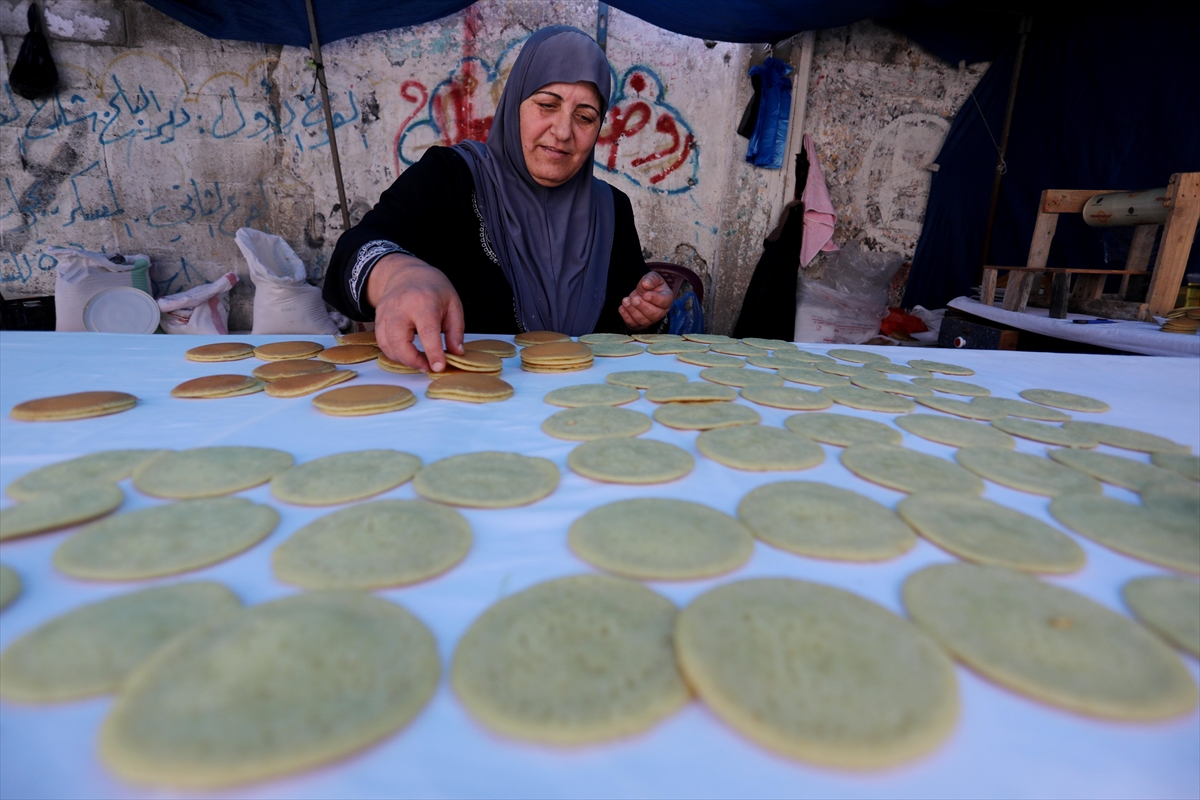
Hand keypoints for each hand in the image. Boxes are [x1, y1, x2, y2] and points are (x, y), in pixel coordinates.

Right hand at [365, 254, 463, 371]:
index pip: (428, 331)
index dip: (433, 352)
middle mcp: (400, 308)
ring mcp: (386, 314)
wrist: (406, 273)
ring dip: (403, 359)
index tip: (439, 367)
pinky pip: (382, 343)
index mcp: (423, 302)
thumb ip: (455, 330)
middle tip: (428, 367)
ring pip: (388, 345)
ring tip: (420, 362)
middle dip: (413, 360)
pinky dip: (394, 354)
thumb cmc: (432, 288)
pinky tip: (407, 355)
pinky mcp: (378, 320)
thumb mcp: (453, 304)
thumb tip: (456, 352)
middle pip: (400, 341)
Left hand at [618, 271, 673, 330]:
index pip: (664, 301)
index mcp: (666, 298)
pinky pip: (634, 323)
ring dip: (633, 311)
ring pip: (644, 320)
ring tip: (626, 301)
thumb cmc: (650, 286)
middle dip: (643, 307)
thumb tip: (646, 284)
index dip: (655, 299)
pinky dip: (626, 316)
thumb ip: (651, 279)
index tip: (646, 295)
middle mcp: (661, 311)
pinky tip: (622, 308)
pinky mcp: (639, 324)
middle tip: (634, 299)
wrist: (641, 293)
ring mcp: (650, 320)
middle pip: (655, 314)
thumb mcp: (652, 277)